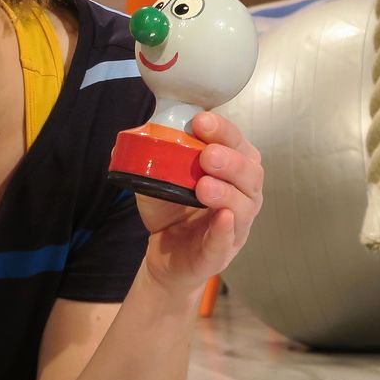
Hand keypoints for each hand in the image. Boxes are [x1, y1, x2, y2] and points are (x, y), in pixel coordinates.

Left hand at [137, 112, 263, 295]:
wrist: (165, 258)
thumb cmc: (170, 214)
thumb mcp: (158, 183)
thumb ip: (152, 162)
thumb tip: (128, 142)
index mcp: (232, 172)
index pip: (237, 145)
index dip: (224, 131)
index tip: (201, 121)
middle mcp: (242, 196)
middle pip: (251, 174)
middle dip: (231, 161)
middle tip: (208, 155)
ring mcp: (236, 227)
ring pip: (244, 206)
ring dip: (227, 193)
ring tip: (205, 186)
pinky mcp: (221, 253)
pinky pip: (228, 240)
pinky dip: (225, 228)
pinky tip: (223, 217)